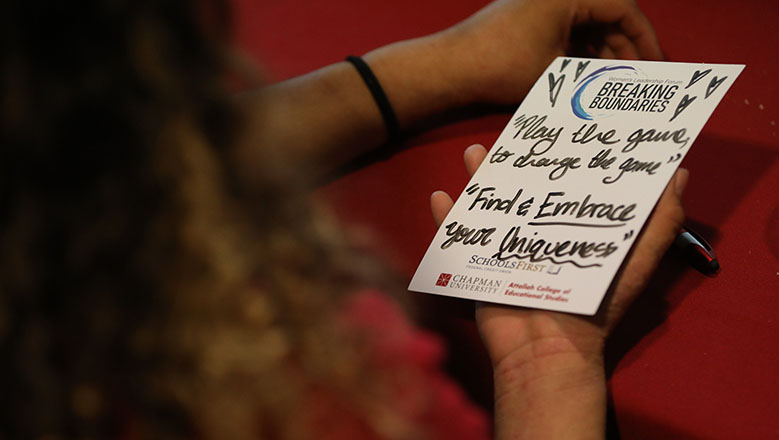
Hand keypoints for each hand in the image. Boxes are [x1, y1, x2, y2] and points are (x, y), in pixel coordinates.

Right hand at [431, 144, 685, 437]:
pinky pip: (457, 238)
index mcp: (576, 231)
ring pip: (489, 206)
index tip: (569, 126)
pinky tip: (441, 196)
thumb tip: (678, 173)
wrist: (547, 347)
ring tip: (473, 153)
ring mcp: (508, 249)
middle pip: (526, 190)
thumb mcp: (637, 259)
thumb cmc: (597, 303)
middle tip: (514, 133)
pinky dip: (447, 218)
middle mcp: (542, 236)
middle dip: (517, 162)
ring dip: (478, 179)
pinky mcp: (481, 265)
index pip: (572, 185)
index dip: (570, 157)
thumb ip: (660, 221)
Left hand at [436, 0, 662, 104]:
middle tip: (639, 82)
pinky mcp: (530, 22)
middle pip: (607, 18)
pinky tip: (590, 81)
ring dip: (603, 56)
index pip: (624, 9)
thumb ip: (597, 73)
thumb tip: (629, 86)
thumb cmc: (503, 64)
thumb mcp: (557, 72)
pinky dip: (581, 56)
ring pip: (587, 29)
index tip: (657, 66)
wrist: (452, 68)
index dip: (645, 39)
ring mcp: (542, 7)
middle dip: (625, 50)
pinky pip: (567, 35)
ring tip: (617, 88)